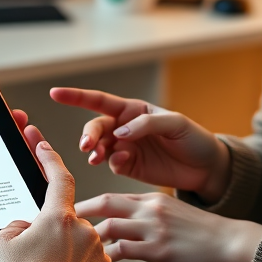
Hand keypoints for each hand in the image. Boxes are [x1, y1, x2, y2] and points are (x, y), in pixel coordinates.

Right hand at [0, 111, 113, 261]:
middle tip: (25, 259)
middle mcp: (84, 232)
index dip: (49, 158)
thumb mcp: (0, 247)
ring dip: (57, 259)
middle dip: (44, 237)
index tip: (43, 144)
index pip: (58, 178)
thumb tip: (27, 230)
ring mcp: (97, 257)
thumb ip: (15, 228)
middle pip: (62, 225)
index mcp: (58, 218)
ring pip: (74, 249)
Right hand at [51, 87, 230, 203]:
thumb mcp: (175, 124)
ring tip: (96, 156)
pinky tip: (122, 162)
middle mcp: (125, 126)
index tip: (55, 93)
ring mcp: (126, 147)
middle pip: (96, 127)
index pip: (100, 100)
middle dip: (87, 134)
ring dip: (94, 150)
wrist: (206, 168)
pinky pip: (112, 163)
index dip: (76, 96)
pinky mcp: (129, 166)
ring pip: (99, 146)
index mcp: (133, 109)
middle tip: (87, 146)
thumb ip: (146, 124)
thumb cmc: (193, 139)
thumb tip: (120, 132)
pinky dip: (112, 162)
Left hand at [75, 191, 261, 261]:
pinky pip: (124, 251)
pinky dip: (108, 258)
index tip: (71, 212)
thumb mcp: (172, 213)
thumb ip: (147, 216)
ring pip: (110, 226)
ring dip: (90, 239)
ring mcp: (153, 228)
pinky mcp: (159, 250)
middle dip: (80, 212)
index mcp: (151, 198)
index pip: (112, 196)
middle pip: (105, 203)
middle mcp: (149, 208)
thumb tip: (122, 227)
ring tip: (74, 250)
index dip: (89, 203)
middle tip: (60, 224)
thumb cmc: (201, 232)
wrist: (229, 242)